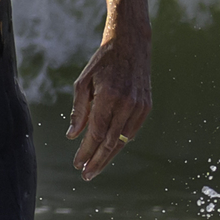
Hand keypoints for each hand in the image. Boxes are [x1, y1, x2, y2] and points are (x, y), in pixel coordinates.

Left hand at [67, 32, 151, 179]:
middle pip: (110, 142)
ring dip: (108, 155)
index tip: (77, 163)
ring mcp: (139, 106)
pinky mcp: (146, 107)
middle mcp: (127, 104)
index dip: (86, 151)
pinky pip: (132, 131)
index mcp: (109, 96)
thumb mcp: (83, 82)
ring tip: (95, 167)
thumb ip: (78, 111)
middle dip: (97, 161)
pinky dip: (120, 142)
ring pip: (123, 140)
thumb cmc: (103, 62)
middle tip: (86, 174)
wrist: (131, 45)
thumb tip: (72, 136)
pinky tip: (109, 150)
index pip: (96, 133)